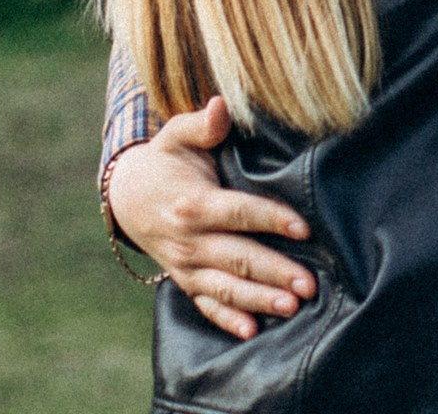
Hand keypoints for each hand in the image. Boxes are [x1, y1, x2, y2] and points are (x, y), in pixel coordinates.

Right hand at [105, 97, 317, 338]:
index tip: (304, 229)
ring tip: (291, 307)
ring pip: (226, 287)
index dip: (271, 219)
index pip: (238, 213)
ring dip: (259, 299)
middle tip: (309, 284)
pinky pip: (207, 304)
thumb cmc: (167, 160)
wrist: (128, 196)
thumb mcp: (177, 136)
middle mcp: (190, 239)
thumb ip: (202, 124)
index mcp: (194, 202)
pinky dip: (227, 320)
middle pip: (238, 257)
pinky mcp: (186, 280)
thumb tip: (221, 105)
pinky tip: (252, 332)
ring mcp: (187, 265)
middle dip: (274, 272)